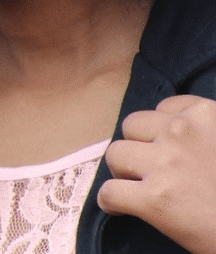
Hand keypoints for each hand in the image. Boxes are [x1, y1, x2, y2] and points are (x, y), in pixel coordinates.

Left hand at [98, 95, 215, 253]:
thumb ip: (204, 129)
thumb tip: (173, 131)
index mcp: (206, 115)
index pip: (163, 107)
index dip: (160, 130)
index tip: (167, 147)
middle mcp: (182, 133)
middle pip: (131, 126)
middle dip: (137, 145)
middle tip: (149, 167)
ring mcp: (165, 165)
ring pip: (115, 154)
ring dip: (122, 171)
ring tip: (137, 186)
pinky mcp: (154, 199)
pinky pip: (109, 192)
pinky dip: (111, 202)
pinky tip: (122, 208)